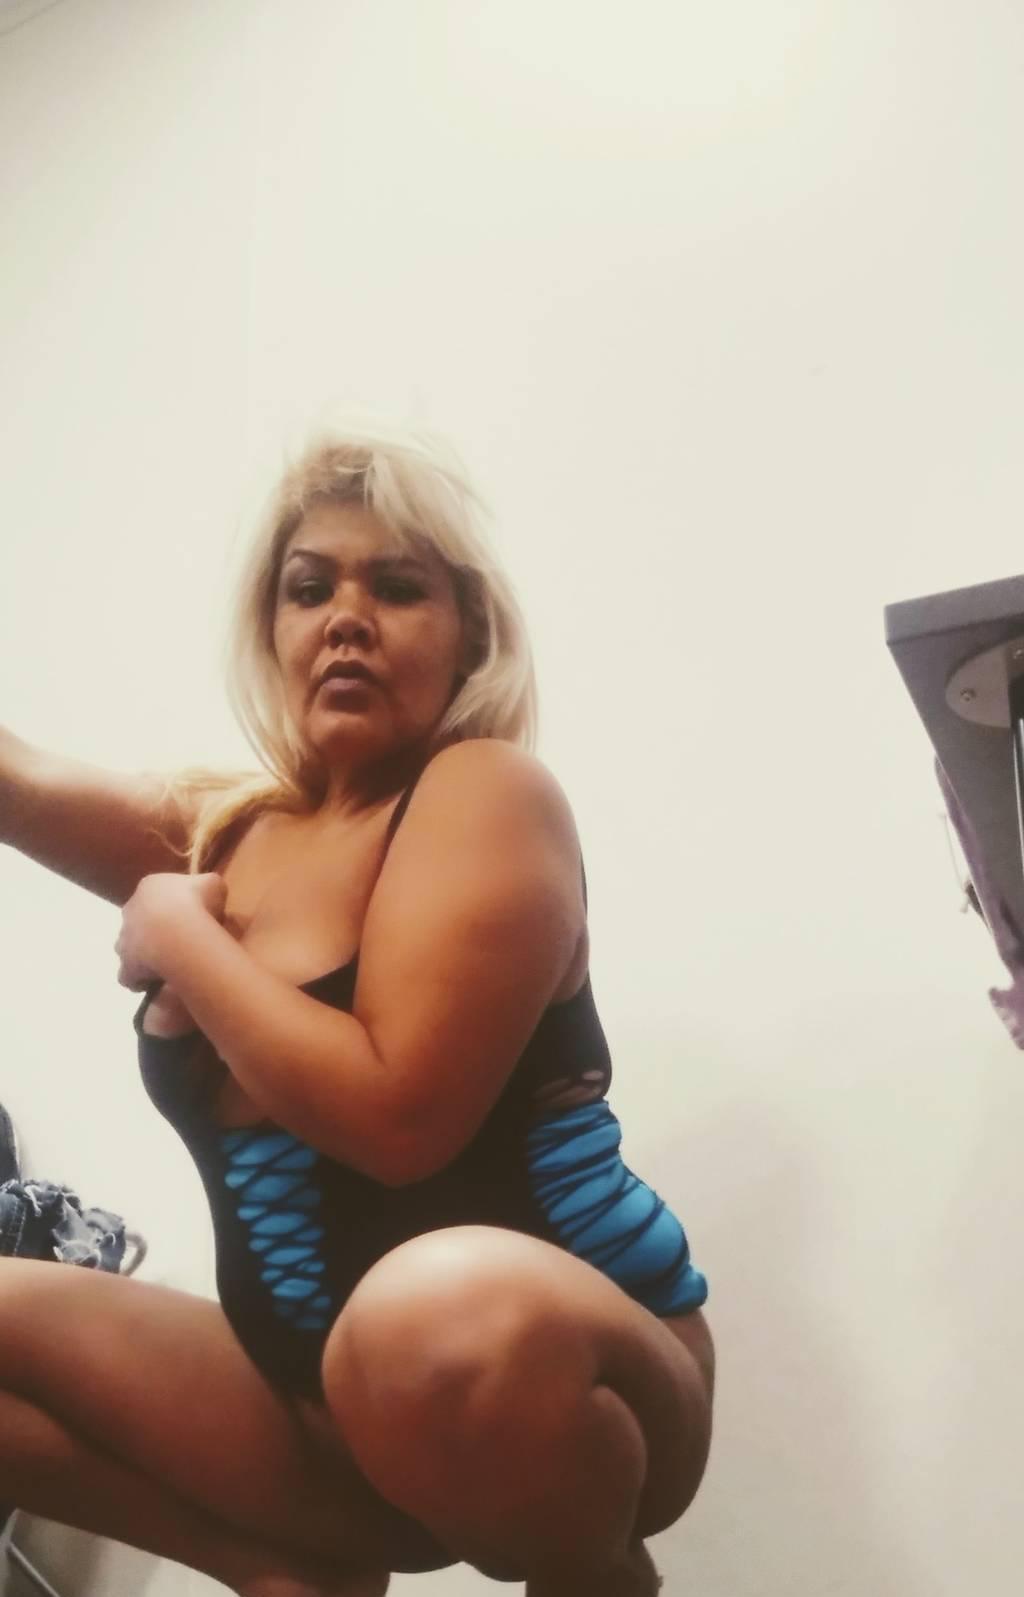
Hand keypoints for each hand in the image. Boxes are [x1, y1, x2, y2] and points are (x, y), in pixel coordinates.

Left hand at [116, 871, 226, 991]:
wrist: (177, 934)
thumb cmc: (196, 904)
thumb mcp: (213, 884)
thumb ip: (207, 886)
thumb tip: (206, 894)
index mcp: (150, 886)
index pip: (156, 894)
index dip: (172, 905)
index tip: (189, 915)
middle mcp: (130, 909)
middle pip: (141, 918)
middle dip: (155, 928)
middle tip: (179, 939)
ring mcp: (124, 938)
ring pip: (131, 946)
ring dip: (146, 953)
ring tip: (168, 962)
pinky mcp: (125, 965)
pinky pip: (129, 974)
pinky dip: (139, 979)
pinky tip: (156, 982)